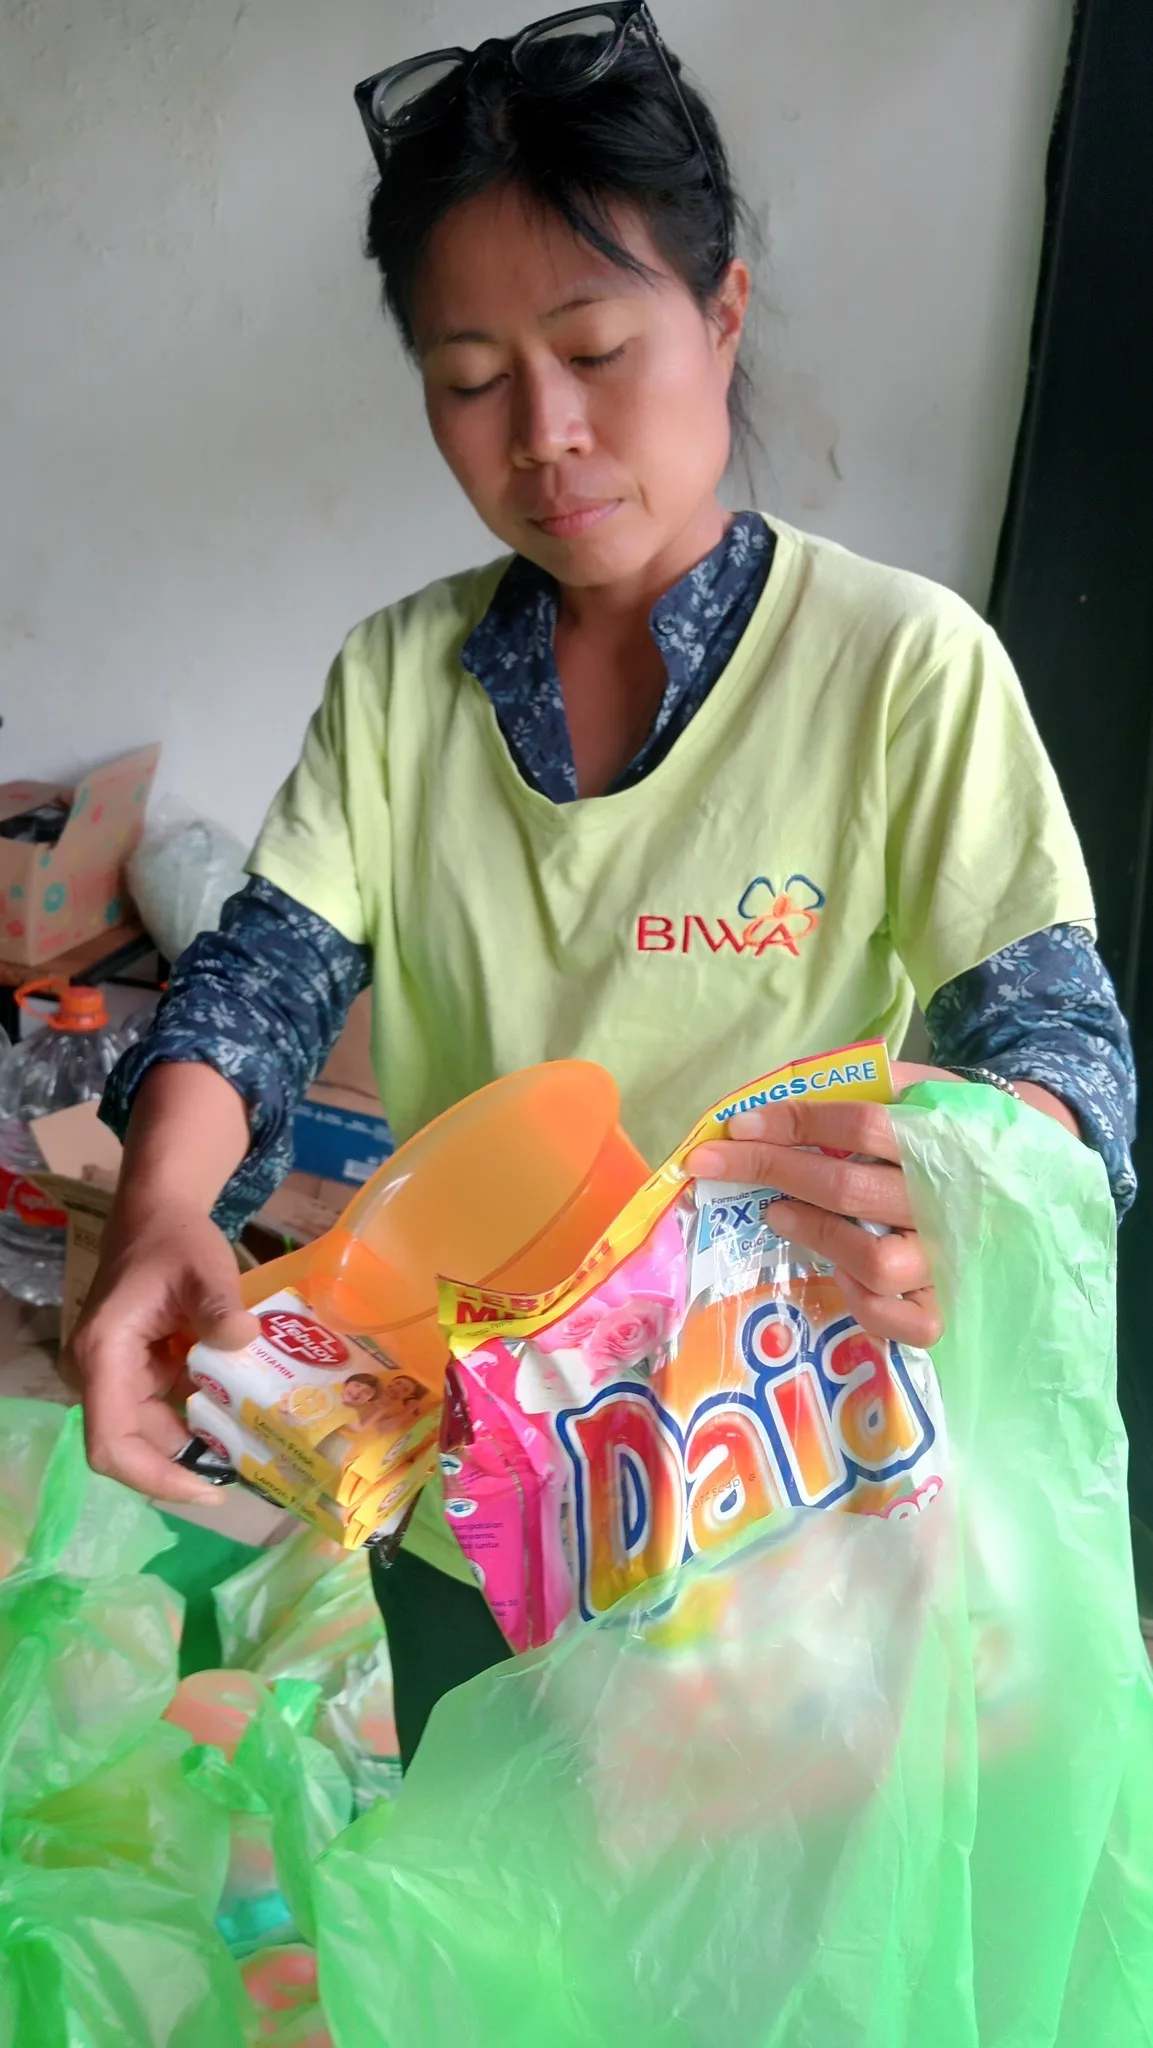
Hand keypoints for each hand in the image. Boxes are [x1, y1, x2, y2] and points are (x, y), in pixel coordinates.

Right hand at [66, 1198, 257, 1502]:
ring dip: (197, 1446)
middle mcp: (99, 1375)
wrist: (157, 1215)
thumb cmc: (175, 1240)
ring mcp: (116, 1378)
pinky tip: (241, 1422)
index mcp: (103, 1356)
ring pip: (152, 1435)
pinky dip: (200, 1421)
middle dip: (187, 1466)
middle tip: (249, 1473)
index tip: (208, 1490)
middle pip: (133, 1448)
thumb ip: (218, 1305)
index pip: (111, 1443)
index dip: (155, 1477)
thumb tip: (242, 1336)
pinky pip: (164, 1413)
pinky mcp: (136, 1375)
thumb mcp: (203, 1267)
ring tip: (253, 1451)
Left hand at [687, 1061, 945, 1349]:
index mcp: (940, 1136)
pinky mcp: (949, 1300)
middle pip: (848, 1190)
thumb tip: (777, 1095)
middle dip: (773, 1170)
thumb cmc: (953, 1124)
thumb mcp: (923, 1086)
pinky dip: (867, 1306)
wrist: (1029, 1167)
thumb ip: (865, 1086)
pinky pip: (908, 1322)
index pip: (860, 1124)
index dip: (794, 1123)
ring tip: (777, 1213)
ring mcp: (948, 1256)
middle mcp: (945, 1199)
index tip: (739, 1125)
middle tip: (721, 1164)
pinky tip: (840, 1276)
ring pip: (874, 1262)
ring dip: (814, 1235)